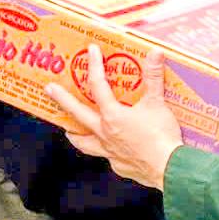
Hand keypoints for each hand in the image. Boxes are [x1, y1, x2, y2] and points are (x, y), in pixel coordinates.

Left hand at [46, 46, 181, 189]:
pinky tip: (107, 148)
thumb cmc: (161, 136)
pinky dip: (104, 150)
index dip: (95, 66)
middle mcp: (105, 133)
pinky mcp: (119, 165)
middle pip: (77, 114)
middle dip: (62, 100)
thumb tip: (155, 52)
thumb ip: (154, 77)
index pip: (98, 86)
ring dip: (75, 134)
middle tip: (49, 89)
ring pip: (84, 142)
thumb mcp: (158, 103)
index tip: (91, 51)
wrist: (169, 169)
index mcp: (112, 115)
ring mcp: (109, 151)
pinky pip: (106, 156)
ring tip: (68, 130)